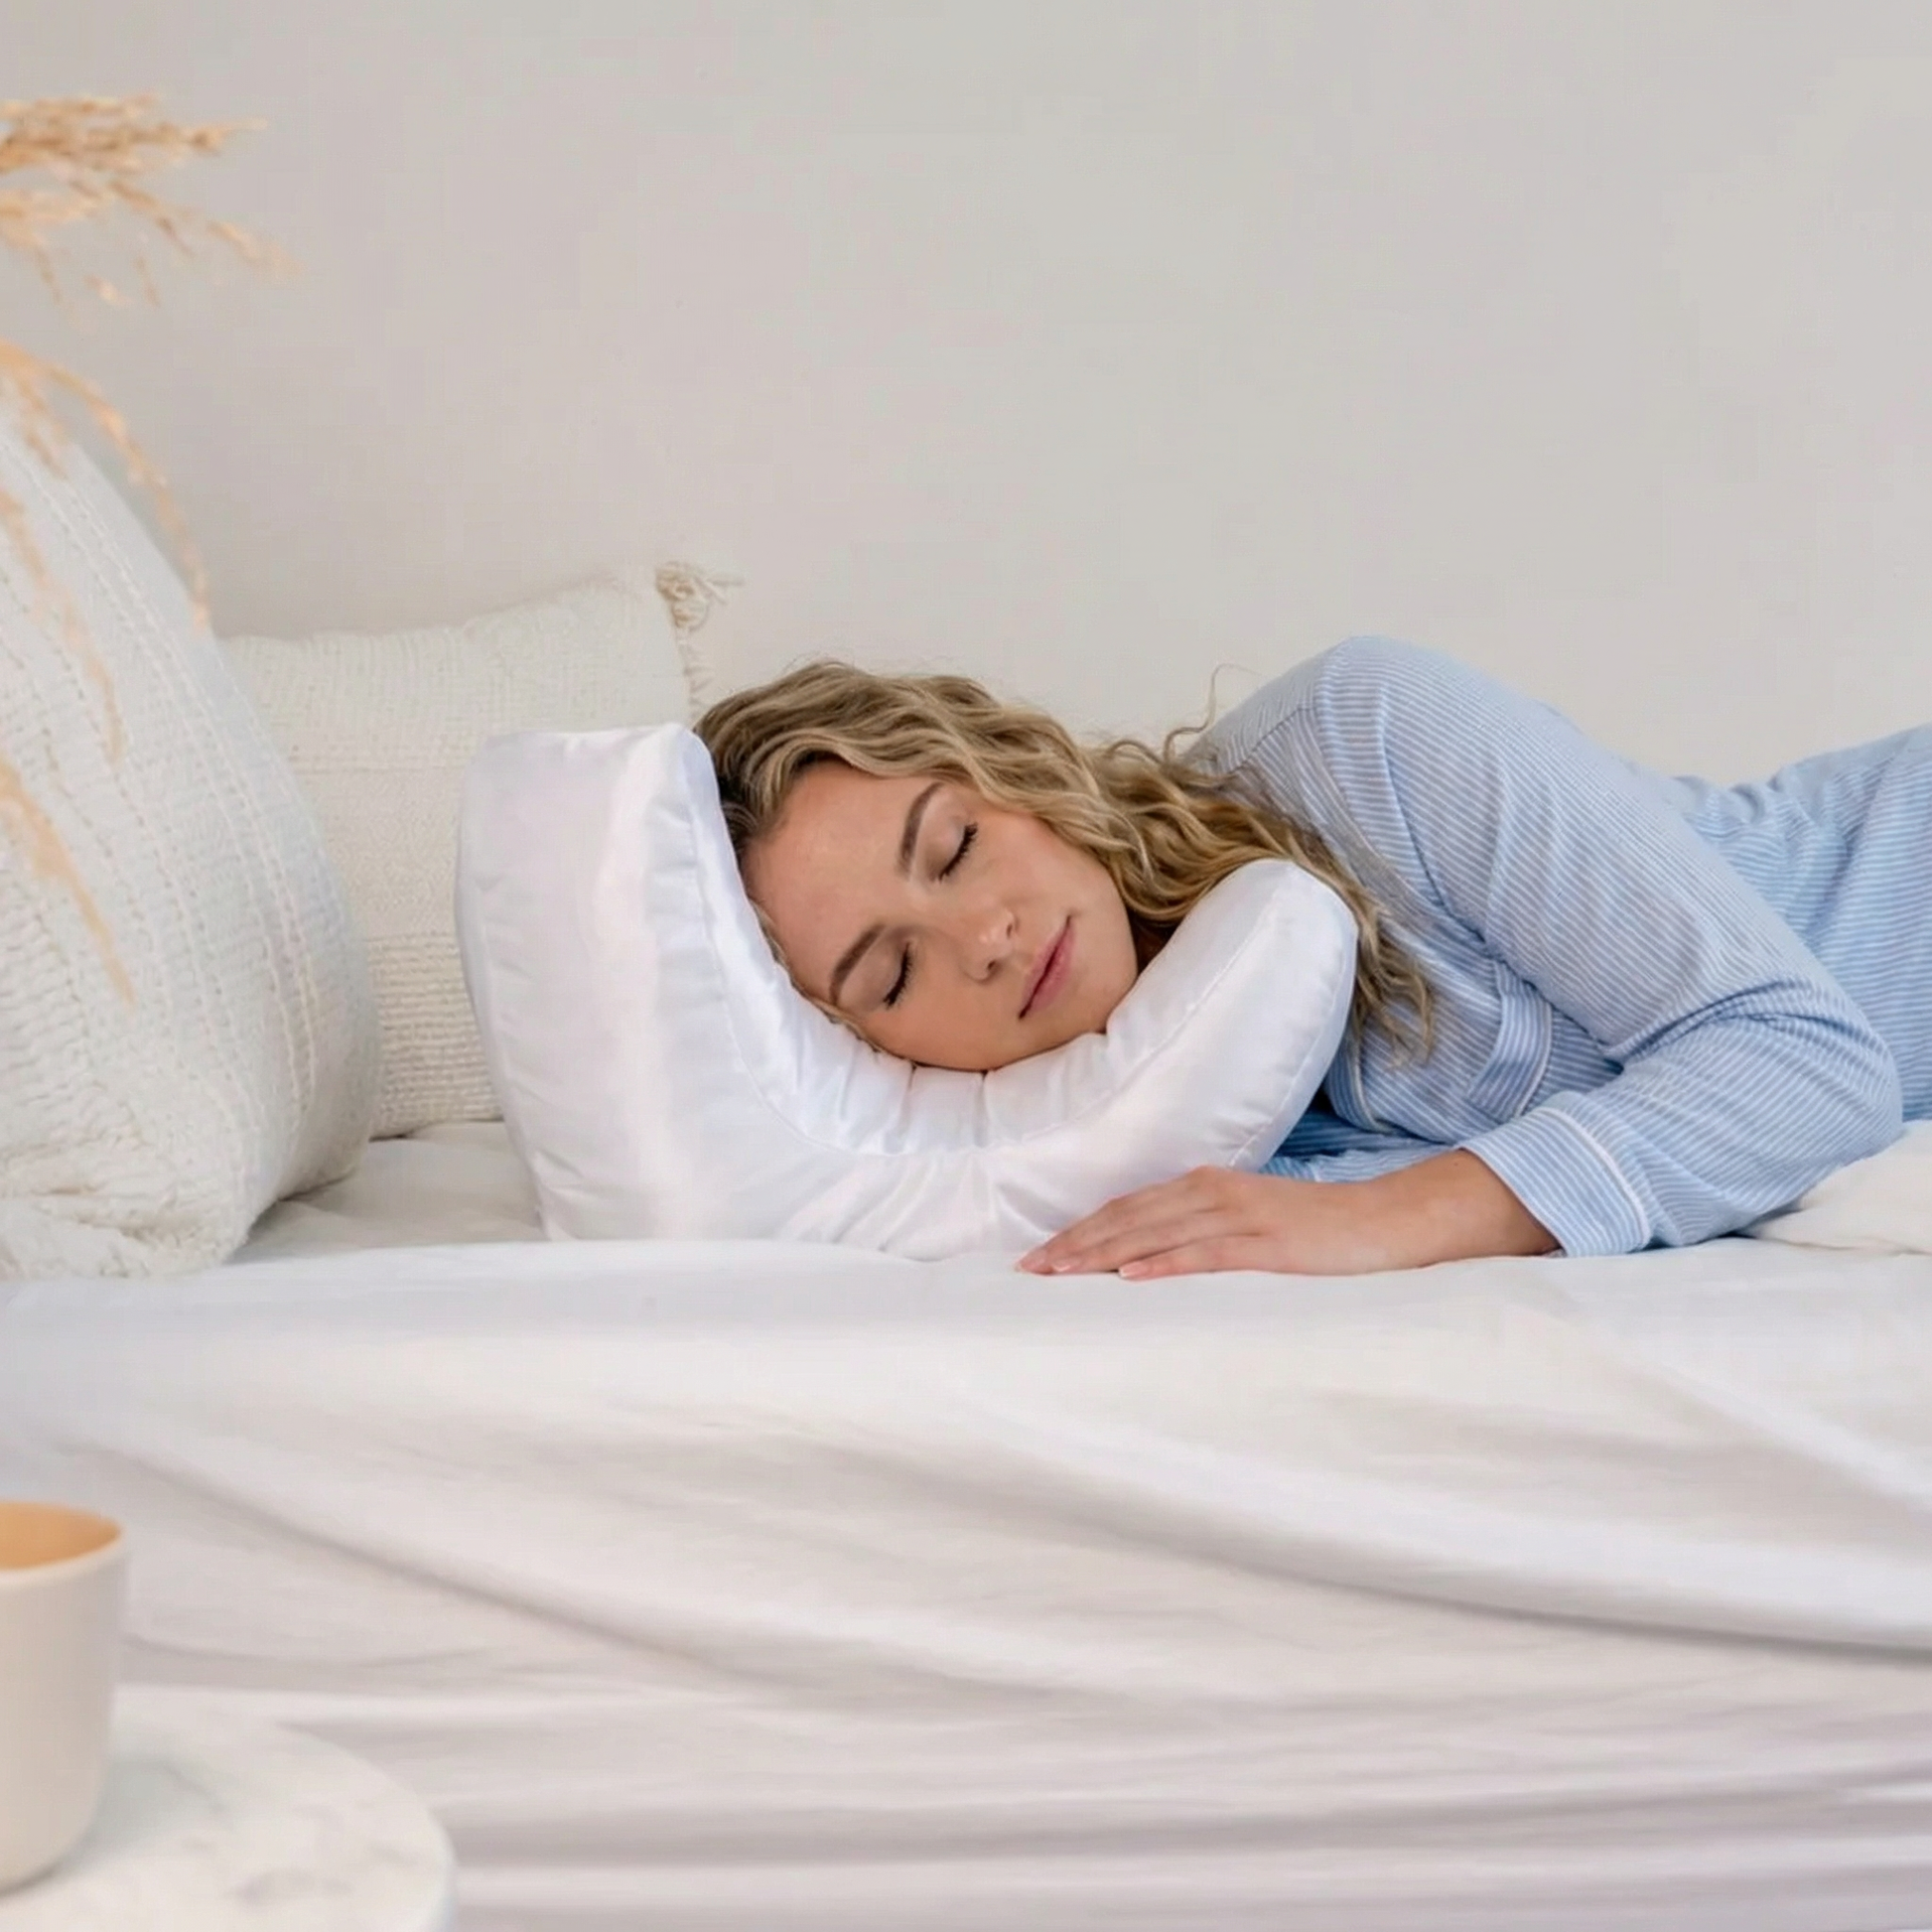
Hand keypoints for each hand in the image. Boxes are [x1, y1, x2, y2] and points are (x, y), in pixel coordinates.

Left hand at [1017, 1167, 1400, 1279]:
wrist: (1386, 1221)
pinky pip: (1206, 1254)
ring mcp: (1239, 1215)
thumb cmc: (1316, 1230)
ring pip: (1154, 1233)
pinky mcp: (1267, 1244)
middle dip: (1074, 1244)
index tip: (1038, 1258)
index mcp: (1204, 1186)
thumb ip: (1203, 1232)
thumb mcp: (1248, 1225)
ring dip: (1103, 1253)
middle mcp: (1212, 1192)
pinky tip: (1132, 1277)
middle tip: (1029, 1270)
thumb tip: (1151, 1260)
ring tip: (1060, 1273)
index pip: (1125, 1209)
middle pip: (1127, 1218)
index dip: (1078, 1231)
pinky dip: (1165, 1263)